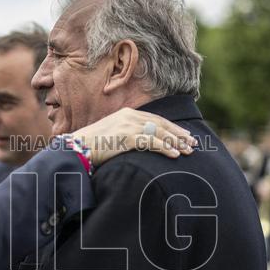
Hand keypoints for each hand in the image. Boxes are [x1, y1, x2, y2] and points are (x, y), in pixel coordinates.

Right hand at [73, 109, 195, 165]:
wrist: (76, 148)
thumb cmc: (91, 145)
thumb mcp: (111, 135)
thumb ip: (125, 134)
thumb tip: (137, 144)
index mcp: (126, 114)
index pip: (154, 119)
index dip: (171, 127)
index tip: (183, 135)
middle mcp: (130, 116)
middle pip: (161, 124)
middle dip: (178, 134)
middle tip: (193, 142)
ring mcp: (129, 126)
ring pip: (159, 133)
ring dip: (176, 142)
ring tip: (188, 150)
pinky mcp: (128, 137)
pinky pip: (152, 142)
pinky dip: (165, 148)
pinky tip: (174, 155)